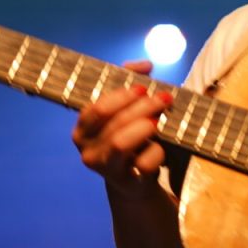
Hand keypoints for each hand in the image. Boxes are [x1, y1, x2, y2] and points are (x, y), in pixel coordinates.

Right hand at [69, 59, 172, 190]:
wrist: (136, 181)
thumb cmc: (129, 138)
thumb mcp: (126, 109)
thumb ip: (131, 81)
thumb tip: (145, 65)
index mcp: (82, 130)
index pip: (97, 109)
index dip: (121, 96)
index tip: (143, 88)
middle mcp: (87, 151)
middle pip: (114, 123)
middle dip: (142, 107)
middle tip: (164, 98)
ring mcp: (105, 169)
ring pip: (121, 143)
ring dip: (145, 126)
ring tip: (160, 119)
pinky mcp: (127, 183)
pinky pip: (143, 163)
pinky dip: (156, 152)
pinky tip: (161, 146)